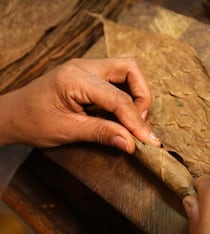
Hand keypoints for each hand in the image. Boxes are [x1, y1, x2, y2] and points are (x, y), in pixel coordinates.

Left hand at [0, 58, 160, 152]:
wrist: (13, 115)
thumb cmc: (33, 122)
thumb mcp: (68, 131)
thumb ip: (103, 134)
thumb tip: (132, 144)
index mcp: (75, 78)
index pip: (118, 98)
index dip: (136, 121)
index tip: (148, 141)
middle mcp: (84, 66)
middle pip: (130, 68)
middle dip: (142, 96)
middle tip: (138, 122)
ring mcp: (87, 67)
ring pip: (127, 70)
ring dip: (136, 94)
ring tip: (130, 119)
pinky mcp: (89, 74)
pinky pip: (118, 78)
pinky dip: (126, 95)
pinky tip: (119, 114)